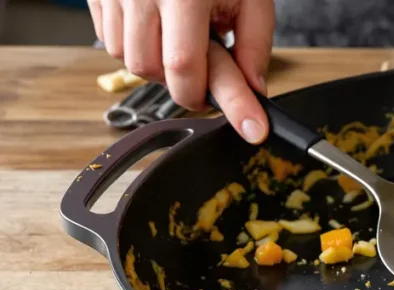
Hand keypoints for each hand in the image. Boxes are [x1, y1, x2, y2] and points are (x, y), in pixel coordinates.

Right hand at [88, 0, 274, 143]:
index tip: (251, 128)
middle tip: (207, 65)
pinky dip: (134, 45)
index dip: (214, 100)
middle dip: (183, 81)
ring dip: (157, 63)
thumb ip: (255, 44)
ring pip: (127, 60)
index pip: (186, 67)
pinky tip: (156, 26)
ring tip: (181, 36)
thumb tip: (255, 90)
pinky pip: (108, 40)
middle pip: (153, 71)